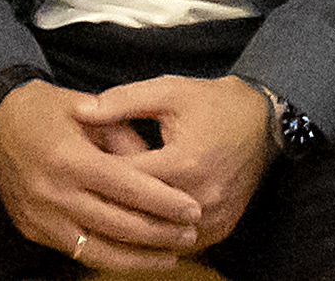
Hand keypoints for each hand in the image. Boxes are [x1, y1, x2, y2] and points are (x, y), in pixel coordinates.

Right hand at [0, 79, 207, 269]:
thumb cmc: (47, 110)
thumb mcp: (88, 109)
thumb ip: (125, 139)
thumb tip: (161, 173)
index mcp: (69, 158)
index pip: (126, 187)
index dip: (163, 202)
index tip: (193, 209)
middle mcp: (52, 193)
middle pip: (117, 224)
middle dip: (159, 234)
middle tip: (190, 234)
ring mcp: (39, 216)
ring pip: (98, 250)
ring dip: (138, 257)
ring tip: (171, 255)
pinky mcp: (32, 230)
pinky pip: (77, 252)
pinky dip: (109, 256)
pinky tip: (134, 255)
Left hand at [71, 73, 277, 251]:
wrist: (264, 121)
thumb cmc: (214, 103)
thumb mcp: (169, 91)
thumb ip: (123, 101)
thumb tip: (80, 112)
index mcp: (184, 162)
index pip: (125, 180)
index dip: (94, 176)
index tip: (70, 169)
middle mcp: (200, 198)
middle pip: (138, 214)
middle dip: (106, 205)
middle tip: (78, 198)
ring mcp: (213, 219)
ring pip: (158, 237)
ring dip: (131, 228)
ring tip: (101, 216)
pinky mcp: (222, 229)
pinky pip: (181, 244)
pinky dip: (158, 238)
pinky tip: (136, 228)